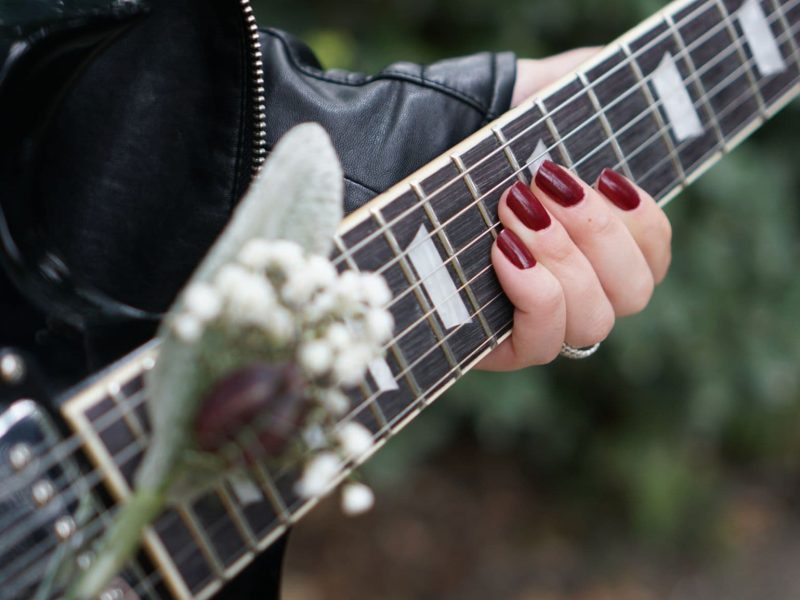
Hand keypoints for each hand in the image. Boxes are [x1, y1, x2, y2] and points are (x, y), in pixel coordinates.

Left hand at [476, 52, 671, 370]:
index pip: (651, 256)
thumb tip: (609, 72)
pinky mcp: (497, 347)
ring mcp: (535, 322)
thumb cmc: (455, 143)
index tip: (603, 175)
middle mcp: (571, 289)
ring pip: (596, 321)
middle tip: (549, 187)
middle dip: (601, 235)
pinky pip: (544, 342)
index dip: (644, 223)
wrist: (383, 168)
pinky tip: (504, 251)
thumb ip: (573, 86)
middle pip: (634, 293)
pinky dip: (536, 293)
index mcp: (588, 243)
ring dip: (565, 260)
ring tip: (516, 213)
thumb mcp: (520, 101)